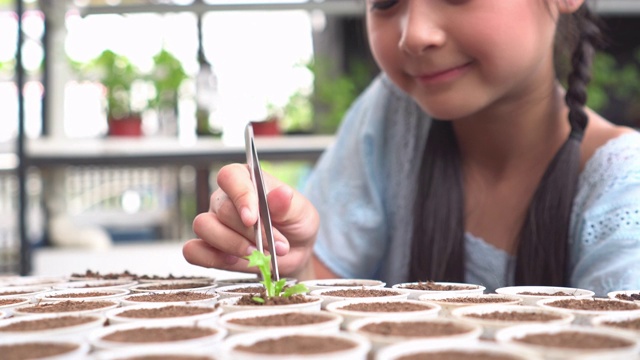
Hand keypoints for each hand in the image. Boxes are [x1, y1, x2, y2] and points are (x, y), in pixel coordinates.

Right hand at [182, 163, 319, 276]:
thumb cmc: (295, 225)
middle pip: (222, 209)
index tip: (253, 219)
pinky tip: (234, 262)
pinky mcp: (208, 247)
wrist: (294, 254)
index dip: (239, 196)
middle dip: (250, 233)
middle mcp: (224, 199)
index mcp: (246, 180)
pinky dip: (210, 259)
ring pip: (203, 227)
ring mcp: (213, 223)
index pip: (230, 177)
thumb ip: (288, 205)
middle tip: (276, 247)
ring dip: (232, 245)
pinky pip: (193, 251)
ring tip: (257, 255)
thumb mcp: (301, 212)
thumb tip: (281, 193)